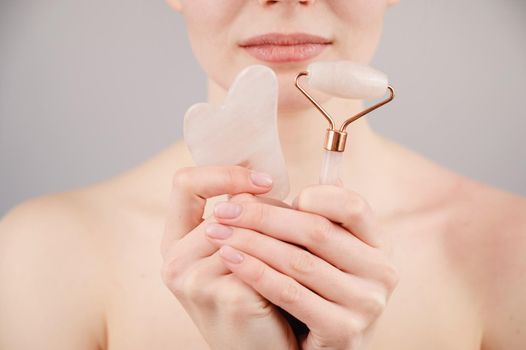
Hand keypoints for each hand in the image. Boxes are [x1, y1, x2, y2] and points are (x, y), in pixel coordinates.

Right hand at [160, 165, 297, 349]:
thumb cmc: (253, 297)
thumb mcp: (238, 254)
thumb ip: (242, 220)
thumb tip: (266, 179)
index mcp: (174, 243)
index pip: (186, 184)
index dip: (225, 174)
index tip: (266, 181)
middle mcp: (174, 261)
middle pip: (229, 209)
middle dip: (271, 212)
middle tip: (303, 216)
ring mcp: (195, 281)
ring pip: (251, 231)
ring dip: (285, 233)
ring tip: (312, 239)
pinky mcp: (226, 296)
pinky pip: (265, 259)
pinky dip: (291, 257)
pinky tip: (308, 265)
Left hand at [206, 185, 398, 349]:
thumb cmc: (318, 290)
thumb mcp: (326, 253)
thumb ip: (319, 218)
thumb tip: (298, 177)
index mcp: (379, 245)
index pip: (352, 206)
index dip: (312, 196)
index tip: (268, 193)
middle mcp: (381, 272)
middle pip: (317, 231)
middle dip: (263, 217)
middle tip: (225, 209)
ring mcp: (366, 304)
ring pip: (299, 262)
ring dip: (252, 243)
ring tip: (218, 232)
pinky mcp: (343, 330)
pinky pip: (290, 293)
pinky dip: (256, 273)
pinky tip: (231, 259)